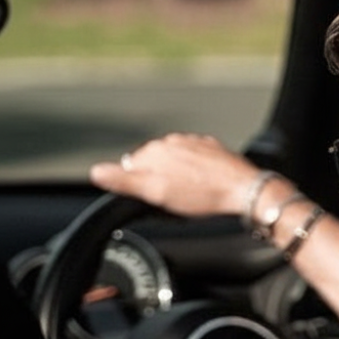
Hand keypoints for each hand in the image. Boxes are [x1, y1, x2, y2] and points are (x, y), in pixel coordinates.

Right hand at [90, 133, 260, 217]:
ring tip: (192, 192)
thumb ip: (124, 181)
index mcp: (154, 150)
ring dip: (178, 175)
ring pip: (175, 161)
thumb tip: (96, 172)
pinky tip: (204, 184)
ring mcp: (194, 142)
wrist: (242, 189)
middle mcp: (172, 140)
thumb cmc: (202, 194)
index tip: (155, 197)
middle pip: (153, 163)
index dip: (142, 186)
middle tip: (174, 198)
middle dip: (159, 179)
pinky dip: (196, 171)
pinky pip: (195, 160)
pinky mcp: (211, 147)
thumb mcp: (156, 193)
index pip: (131, 167)